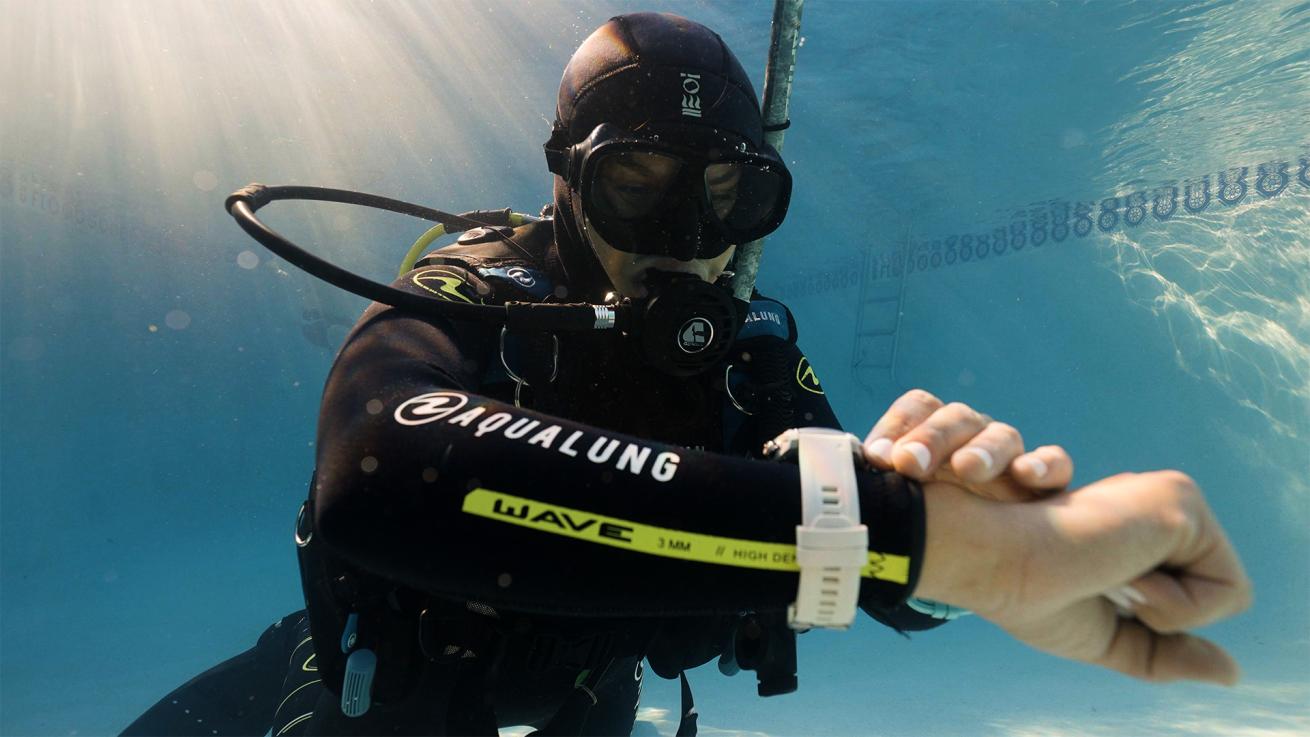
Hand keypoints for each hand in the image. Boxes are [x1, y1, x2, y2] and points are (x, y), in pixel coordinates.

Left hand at [862, 389, 1071, 500]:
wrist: (988, 558)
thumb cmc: (934, 521)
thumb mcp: (907, 505)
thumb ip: (885, 489)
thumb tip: (848, 490)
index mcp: (934, 434)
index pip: (919, 407)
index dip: (898, 424)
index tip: (879, 457)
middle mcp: (972, 437)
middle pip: (956, 418)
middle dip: (932, 437)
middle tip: (910, 464)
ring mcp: (1010, 456)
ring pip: (1002, 436)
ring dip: (983, 449)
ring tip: (967, 469)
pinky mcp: (1047, 482)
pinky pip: (1054, 462)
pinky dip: (1044, 464)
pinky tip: (1027, 476)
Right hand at [916, 471, 1252, 684]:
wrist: (990, 559)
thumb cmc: (1027, 592)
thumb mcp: (1104, 636)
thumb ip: (1164, 651)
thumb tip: (1232, 673)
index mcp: (1134, 526)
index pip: (1189, 590)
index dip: (1148, 615)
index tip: (1088, 584)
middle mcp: (1158, 504)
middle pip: (1215, 591)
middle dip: (1158, 612)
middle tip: (1095, 581)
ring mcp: (1171, 498)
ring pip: (1226, 589)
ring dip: (1163, 608)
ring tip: (1102, 573)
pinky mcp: (1181, 502)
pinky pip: (1227, 589)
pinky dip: (1172, 605)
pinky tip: (1115, 571)